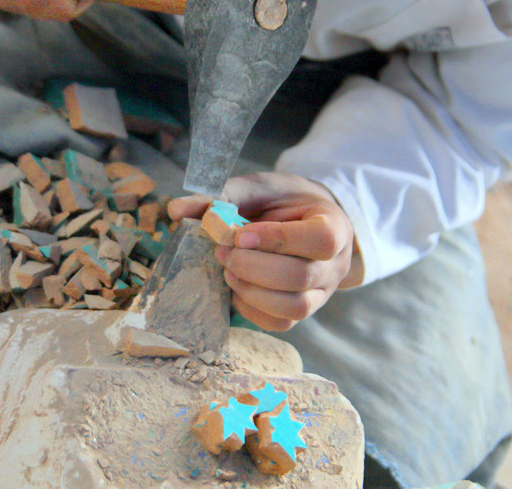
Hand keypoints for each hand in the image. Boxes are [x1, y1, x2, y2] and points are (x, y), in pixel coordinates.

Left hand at [168, 172, 363, 331]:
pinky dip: (251, 309)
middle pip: (301, 276)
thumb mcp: (255, 189)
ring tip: (227, 271)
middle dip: (253, 267)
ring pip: (294, 307)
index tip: (241, 234)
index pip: (321, 240)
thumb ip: (219, 196)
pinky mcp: (302, 311)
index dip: (278, 240)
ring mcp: (322, 292)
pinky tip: (234, 288)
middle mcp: (335, 264)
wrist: (297, 219)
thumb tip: (175, 210)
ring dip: (251, 291)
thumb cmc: (278, 202)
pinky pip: (280, 323)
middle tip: (223, 252)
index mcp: (334, 225)